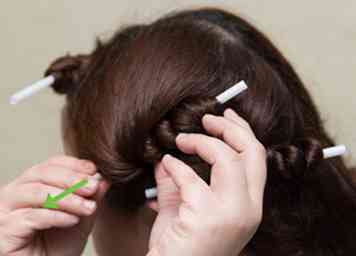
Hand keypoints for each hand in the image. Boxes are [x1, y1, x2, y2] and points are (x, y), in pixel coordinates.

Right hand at [0, 155, 109, 255]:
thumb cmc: (58, 247)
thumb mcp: (81, 218)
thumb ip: (90, 199)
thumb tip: (103, 179)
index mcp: (31, 184)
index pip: (50, 164)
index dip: (73, 164)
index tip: (93, 170)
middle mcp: (14, 193)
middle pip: (42, 173)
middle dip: (72, 179)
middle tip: (93, 187)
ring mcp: (5, 211)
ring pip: (37, 192)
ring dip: (67, 198)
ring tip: (88, 207)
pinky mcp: (4, 230)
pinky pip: (30, 217)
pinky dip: (56, 216)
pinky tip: (73, 220)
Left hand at [147, 108, 266, 255]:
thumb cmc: (180, 245)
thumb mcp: (185, 208)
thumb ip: (179, 180)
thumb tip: (168, 154)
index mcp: (249, 206)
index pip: (257, 159)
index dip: (243, 131)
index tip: (227, 115)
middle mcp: (249, 209)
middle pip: (251, 152)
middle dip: (229, 128)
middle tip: (207, 119)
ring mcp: (231, 214)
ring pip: (227, 159)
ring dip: (201, 142)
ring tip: (182, 139)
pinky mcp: (207, 217)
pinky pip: (191, 178)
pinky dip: (176, 166)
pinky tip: (166, 164)